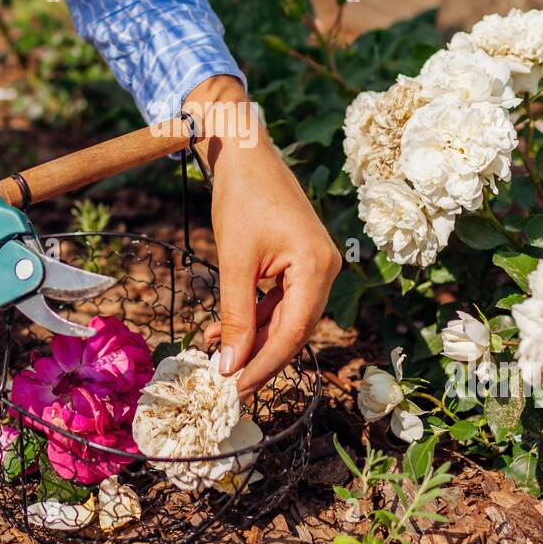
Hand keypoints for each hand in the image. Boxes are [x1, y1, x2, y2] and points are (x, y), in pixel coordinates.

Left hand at [189, 77, 340, 395]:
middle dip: (258, 358)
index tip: (235, 389)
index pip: (293, 333)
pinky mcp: (300, 262)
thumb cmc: (241, 198)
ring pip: (285, 319)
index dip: (263, 365)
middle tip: (227, 384)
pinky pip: (279, 301)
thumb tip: (231, 365)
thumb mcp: (234, 261)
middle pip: (294, 331)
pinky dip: (253, 317)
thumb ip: (236, 315)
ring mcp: (315, 265)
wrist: (245, 154)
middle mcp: (325, 269)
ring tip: (217, 357)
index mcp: (318, 266)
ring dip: (252, 339)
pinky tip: (222, 331)